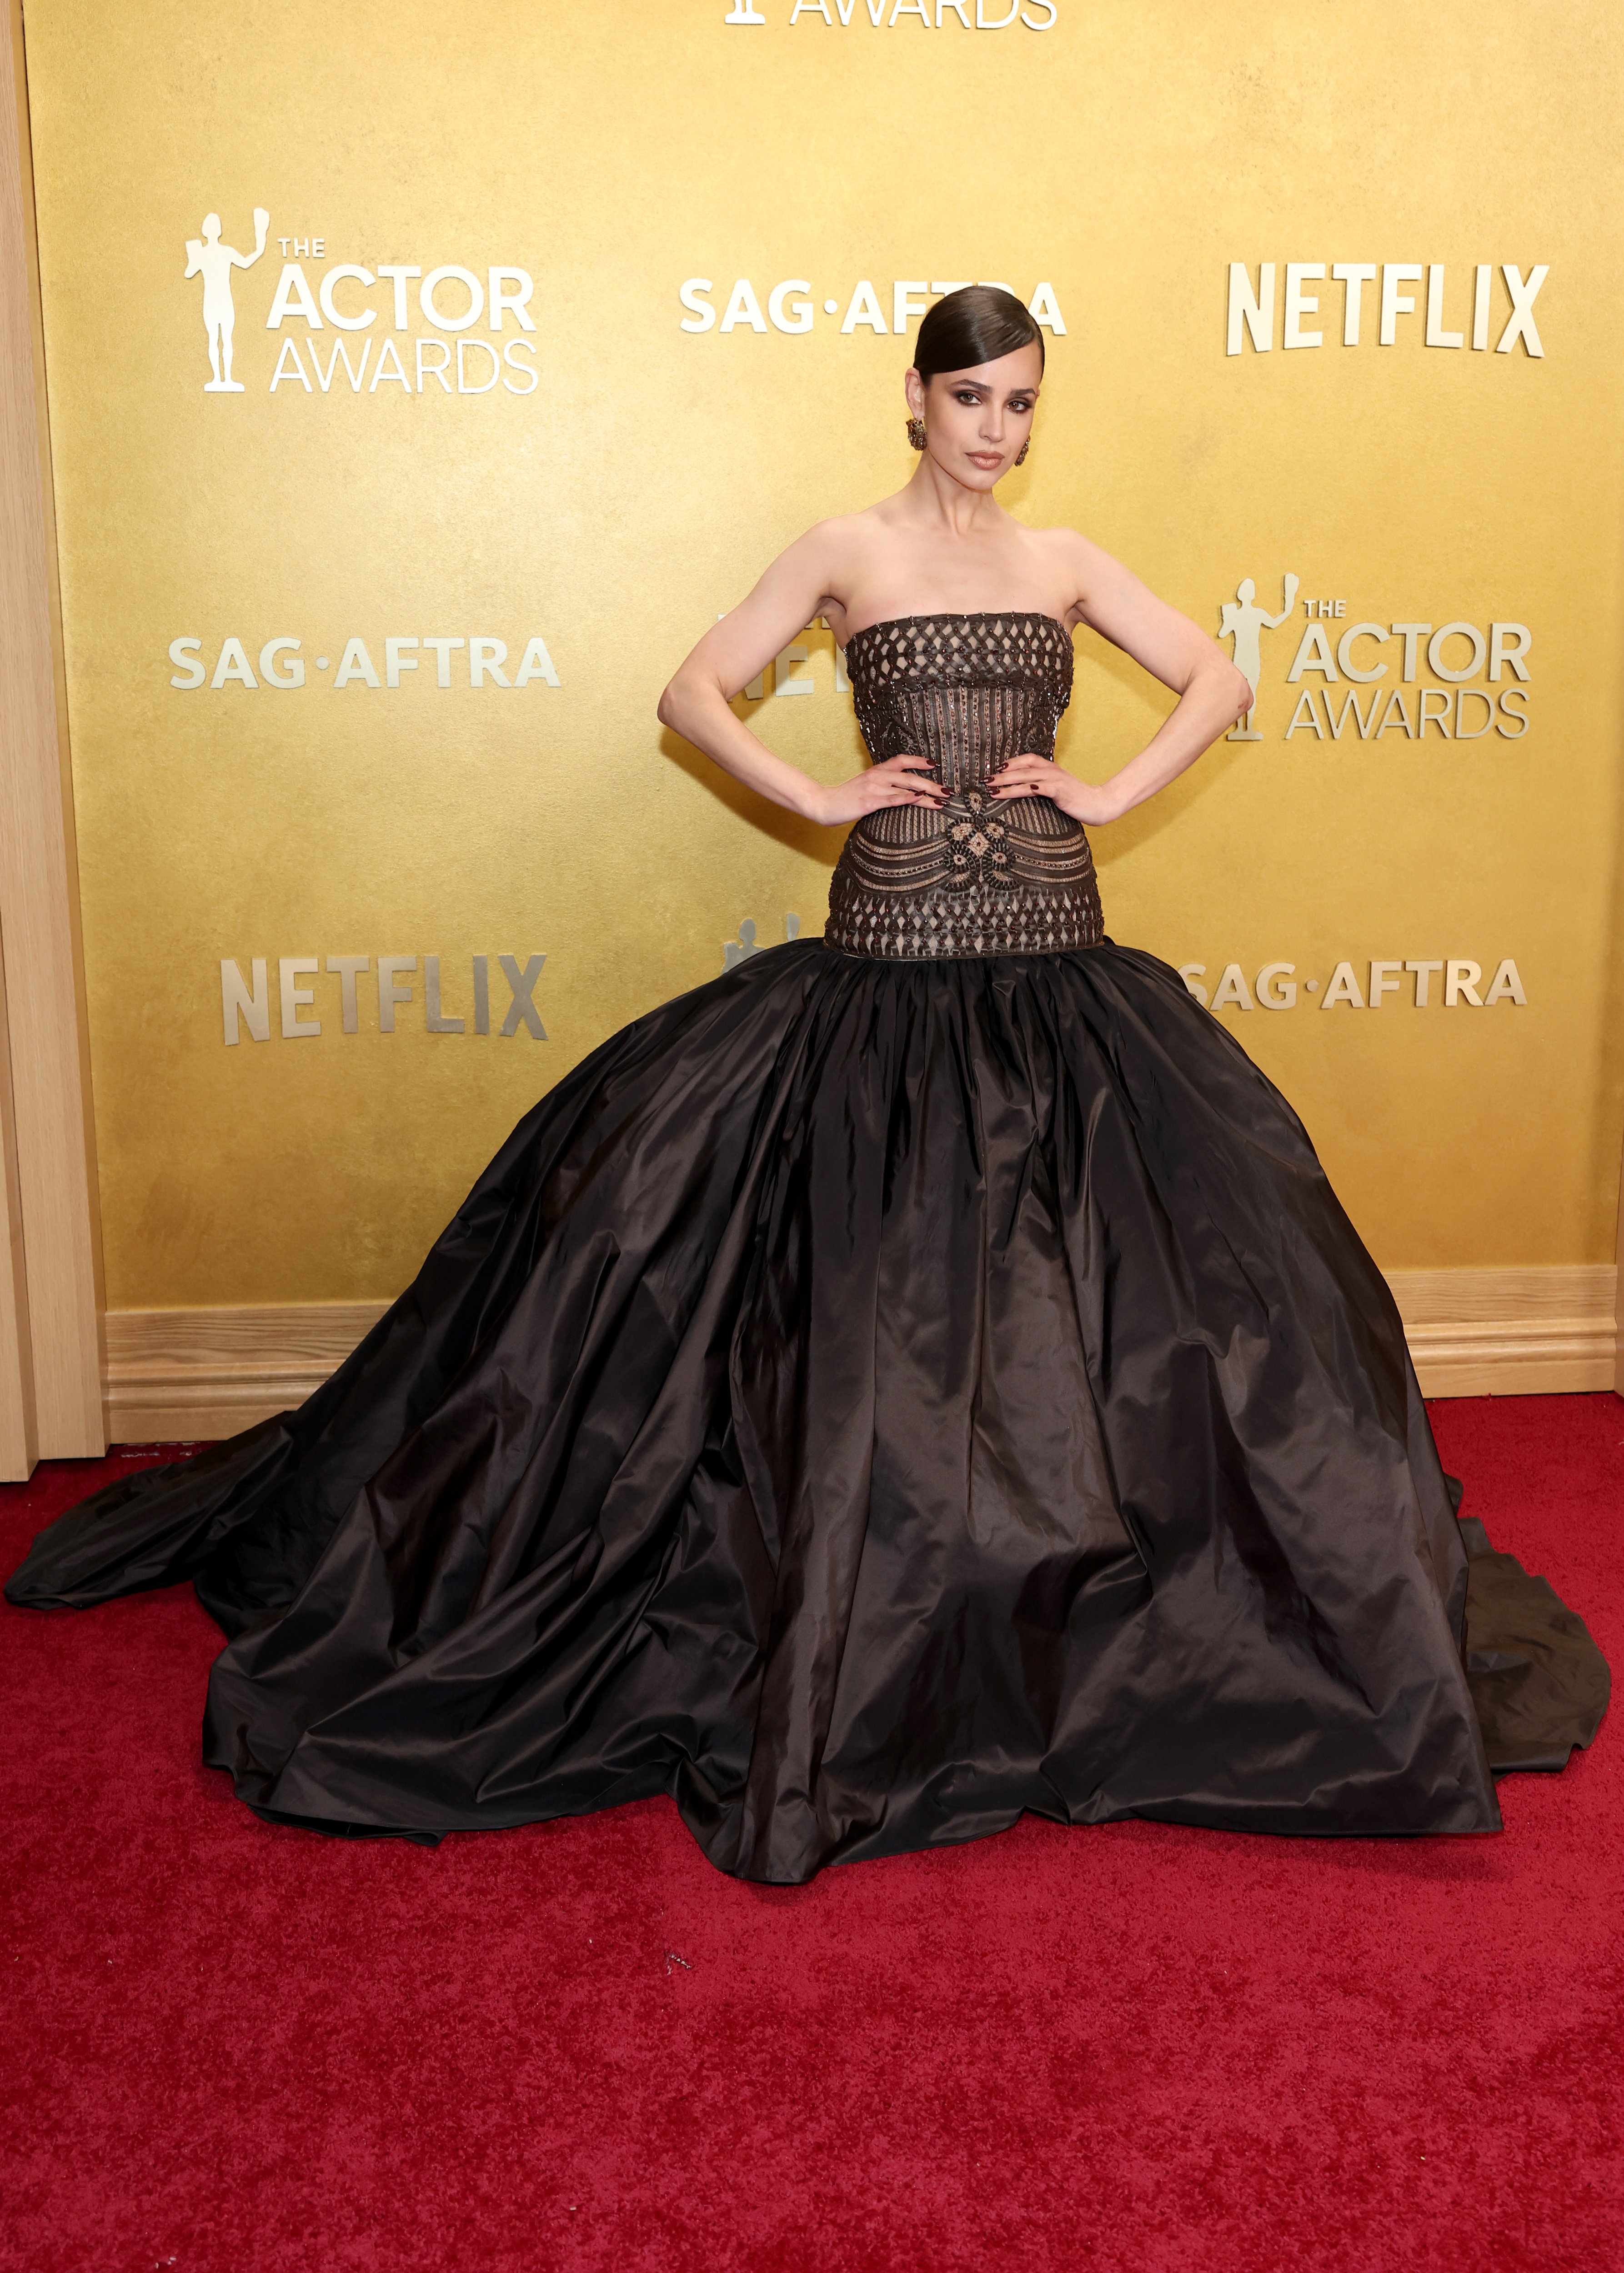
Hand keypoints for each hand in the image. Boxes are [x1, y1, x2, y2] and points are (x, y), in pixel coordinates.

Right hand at [804, 752, 946, 826]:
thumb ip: (882, 785)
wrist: (824, 804)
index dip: (919, 761)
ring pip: (906, 788)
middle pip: (910, 776)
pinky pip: (892, 799)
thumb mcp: (865, 786)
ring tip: (942, 800)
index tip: (935, 764)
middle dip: (932, 784)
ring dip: (927, 795)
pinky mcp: (869, 802)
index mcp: (877, 771)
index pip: (902, 760)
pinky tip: (919, 799)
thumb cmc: (846, 798)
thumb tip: (903, 791)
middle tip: (948, 791)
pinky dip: (907, 798)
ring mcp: (873, 788)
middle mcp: (877, 776)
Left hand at [989, 753, 1121, 827]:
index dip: (1010, 762)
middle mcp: (1051, 770)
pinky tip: (1018, 790)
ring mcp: (1056, 780)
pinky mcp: (1060, 791)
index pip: (1026, 759)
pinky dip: (1029, 788)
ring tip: (993, 788)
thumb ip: (1041, 786)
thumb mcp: (1056, 789)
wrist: (1098, 804)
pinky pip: (1042, 788)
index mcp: (1049, 768)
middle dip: (1001, 774)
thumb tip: (1023, 790)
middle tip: (985, 779)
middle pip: (1022, 769)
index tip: (994, 768)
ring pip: (1027, 778)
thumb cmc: (1075, 799)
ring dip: (1008, 783)